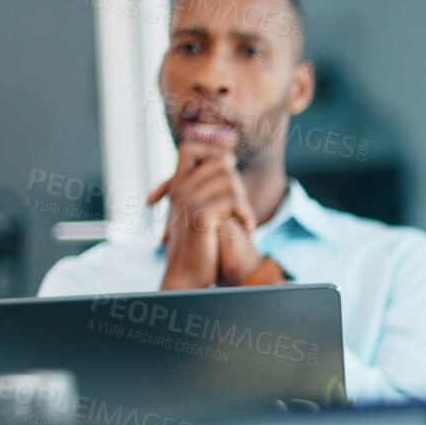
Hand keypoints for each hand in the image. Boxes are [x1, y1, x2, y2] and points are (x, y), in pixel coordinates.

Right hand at [148, 143, 261, 287]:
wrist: (188, 275)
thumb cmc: (201, 245)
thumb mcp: (204, 210)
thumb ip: (211, 186)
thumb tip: (228, 156)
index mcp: (178, 186)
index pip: (189, 148)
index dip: (212, 151)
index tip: (228, 168)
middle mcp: (180, 190)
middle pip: (219, 163)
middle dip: (238, 183)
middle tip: (239, 207)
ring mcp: (188, 200)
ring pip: (229, 180)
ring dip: (244, 201)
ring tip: (243, 220)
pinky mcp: (200, 215)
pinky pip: (232, 200)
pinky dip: (246, 214)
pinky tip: (248, 229)